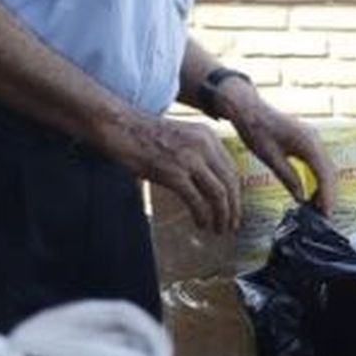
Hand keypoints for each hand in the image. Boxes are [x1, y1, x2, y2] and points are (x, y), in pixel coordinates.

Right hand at [109, 114, 240, 232]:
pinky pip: (197, 200)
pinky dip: (203, 216)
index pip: (231, 169)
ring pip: (218, 194)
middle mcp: (204, 145)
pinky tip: (201, 224)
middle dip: (233, 208)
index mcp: (207, 136)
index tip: (233, 208)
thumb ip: (196, 153)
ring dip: (221, 216)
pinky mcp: (174, 173)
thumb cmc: (143, 134)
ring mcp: (190, 159)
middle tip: (231, 225)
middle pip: (230, 183)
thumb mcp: (180, 137)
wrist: (119, 126)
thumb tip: (206, 182)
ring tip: (219, 229)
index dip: (235, 193)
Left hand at [215, 81, 337, 214]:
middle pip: (329, 172)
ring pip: (326, 167)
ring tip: (317, 207)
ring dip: (324, 186)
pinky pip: (319, 161)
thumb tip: (302, 198)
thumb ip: (289, 178)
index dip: (327, 196)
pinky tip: (312, 190)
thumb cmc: (256, 130)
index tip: (326, 214)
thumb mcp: (271, 158)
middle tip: (323, 216)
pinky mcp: (308, 139)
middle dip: (328, 194)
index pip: (324, 174)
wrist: (249, 109)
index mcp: (308, 143)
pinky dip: (318, 177)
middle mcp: (316, 139)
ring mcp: (313, 138)